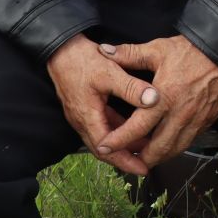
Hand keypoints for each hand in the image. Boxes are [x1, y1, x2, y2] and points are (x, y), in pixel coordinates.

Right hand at [46, 33, 161, 176]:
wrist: (62, 48)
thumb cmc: (82, 60)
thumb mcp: (110, 72)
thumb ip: (132, 88)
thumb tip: (154, 100)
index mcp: (86, 116)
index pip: (105, 148)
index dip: (124, 160)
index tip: (141, 168)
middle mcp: (82, 120)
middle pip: (104, 148)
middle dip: (124, 159)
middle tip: (145, 166)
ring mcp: (82, 114)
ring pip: (104, 137)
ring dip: (122, 144)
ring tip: (144, 149)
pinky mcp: (86, 107)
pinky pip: (103, 125)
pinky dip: (118, 130)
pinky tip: (134, 128)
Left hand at [97, 35, 217, 170]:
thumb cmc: (191, 51)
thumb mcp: (158, 49)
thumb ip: (129, 54)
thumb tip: (104, 51)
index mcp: (164, 98)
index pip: (137, 127)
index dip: (119, 140)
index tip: (105, 147)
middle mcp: (180, 114)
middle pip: (158, 148)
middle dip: (140, 158)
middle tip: (126, 161)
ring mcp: (196, 120)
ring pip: (175, 148)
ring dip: (159, 156)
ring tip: (146, 158)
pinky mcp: (207, 120)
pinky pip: (189, 141)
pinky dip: (176, 147)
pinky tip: (167, 145)